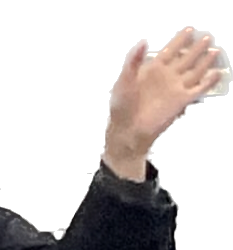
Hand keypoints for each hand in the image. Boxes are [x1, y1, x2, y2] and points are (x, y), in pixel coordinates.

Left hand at [105, 28, 223, 155]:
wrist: (127, 131)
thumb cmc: (122, 106)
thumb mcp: (124, 80)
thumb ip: (133, 60)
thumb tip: (144, 40)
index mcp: (154, 68)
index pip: (171, 50)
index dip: (180, 39)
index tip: (190, 29)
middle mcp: (168, 76)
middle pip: (187, 58)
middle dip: (197, 48)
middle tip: (209, 37)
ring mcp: (176, 89)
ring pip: (195, 71)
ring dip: (206, 62)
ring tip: (216, 51)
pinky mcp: (181, 102)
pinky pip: (198, 90)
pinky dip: (208, 82)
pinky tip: (217, 74)